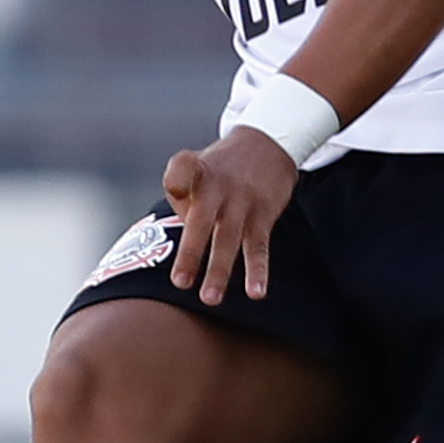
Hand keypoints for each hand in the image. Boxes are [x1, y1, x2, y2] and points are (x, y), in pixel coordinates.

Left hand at [163, 126, 298, 306]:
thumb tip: (174, 234)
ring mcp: (242, 202)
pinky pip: (258, 246)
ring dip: (220, 270)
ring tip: (210, 299)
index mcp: (196, 173)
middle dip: (191, 253)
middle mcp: (218, 188)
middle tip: (180, 284)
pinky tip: (256, 293)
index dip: (178, 180)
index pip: (182, 171)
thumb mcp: (195, 166)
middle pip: (202, 221)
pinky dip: (258, 270)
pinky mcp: (263, 214)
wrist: (268, 143)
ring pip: (229, 239)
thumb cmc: (220, 167)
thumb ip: (178, 199)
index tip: (178, 191)